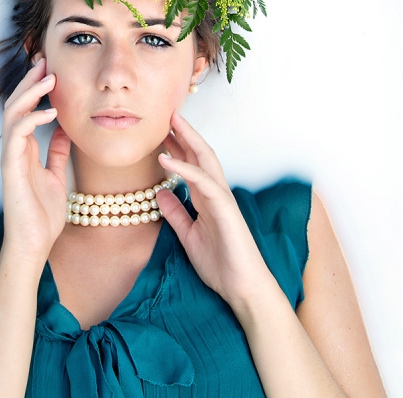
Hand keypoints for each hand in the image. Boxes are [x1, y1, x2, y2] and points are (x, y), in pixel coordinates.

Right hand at [0, 57, 71, 263]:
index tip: (50, 69)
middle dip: (29, 81)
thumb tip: (65, 129)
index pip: (26, 109)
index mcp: (24, 149)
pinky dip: (32, 119)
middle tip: (45, 60)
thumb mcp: (56, 175)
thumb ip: (58, 152)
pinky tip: (50, 113)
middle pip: (16, 105)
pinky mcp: (10, 168)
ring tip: (48, 78)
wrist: (34, 244)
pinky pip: (17, 135)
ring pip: (13, 114)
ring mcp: (10, 157)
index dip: (35, 88)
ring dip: (30, 93)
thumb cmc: (43, 215)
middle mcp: (14, 149)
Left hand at [155, 111, 275, 308]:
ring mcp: (222, 199)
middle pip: (200, 155)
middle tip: (166, 113)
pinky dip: (185, 168)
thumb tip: (161, 193)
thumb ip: (176, 214)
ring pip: (205, 161)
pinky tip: (167, 158)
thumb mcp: (188, 236)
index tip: (160, 132)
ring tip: (169, 122)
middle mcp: (216, 194)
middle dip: (183, 133)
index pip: (192, 165)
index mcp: (207, 199)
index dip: (177, 146)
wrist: (242, 288)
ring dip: (187, 139)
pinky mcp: (225, 209)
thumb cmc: (220, 264)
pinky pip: (204, 183)